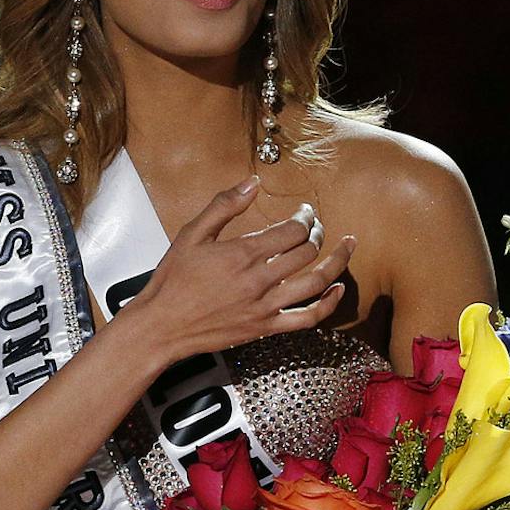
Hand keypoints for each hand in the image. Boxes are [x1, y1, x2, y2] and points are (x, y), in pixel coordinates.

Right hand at [121, 179, 355, 364]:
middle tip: (319, 227)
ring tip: (347, 247)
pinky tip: (337, 289)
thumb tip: (252, 183)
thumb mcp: (191, 234)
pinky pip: (309, 318)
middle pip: (307, 252)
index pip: (293, 230)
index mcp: (243, 253)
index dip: (306, 217)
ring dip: (337, 262)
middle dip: (319, 234)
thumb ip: (224, 206)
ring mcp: (266, 305)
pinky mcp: (267, 327)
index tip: (306, 212)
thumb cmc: (174, 280)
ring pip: (316, 282)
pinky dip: (329, 303)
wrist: (162, 325)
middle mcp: (260, 279)